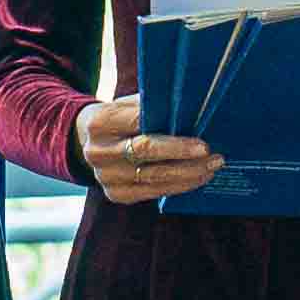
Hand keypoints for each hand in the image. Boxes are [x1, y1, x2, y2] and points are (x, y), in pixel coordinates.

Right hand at [76, 91, 221, 206]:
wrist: (87, 142)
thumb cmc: (119, 118)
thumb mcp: (127, 104)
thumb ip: (152, 106)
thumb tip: (193, 110)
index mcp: (99, 122)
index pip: (139, 124)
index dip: (170, 133)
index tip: (200, 140)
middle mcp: (98, 152)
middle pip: (147, 152)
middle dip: (183, 154)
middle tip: (211, 154)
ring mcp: (105, 177)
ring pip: (154, 177)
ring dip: (188, 173)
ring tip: (212, 166)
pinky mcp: (116, 194)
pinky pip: (153, 192)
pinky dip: (179, 185)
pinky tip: (198, 178)